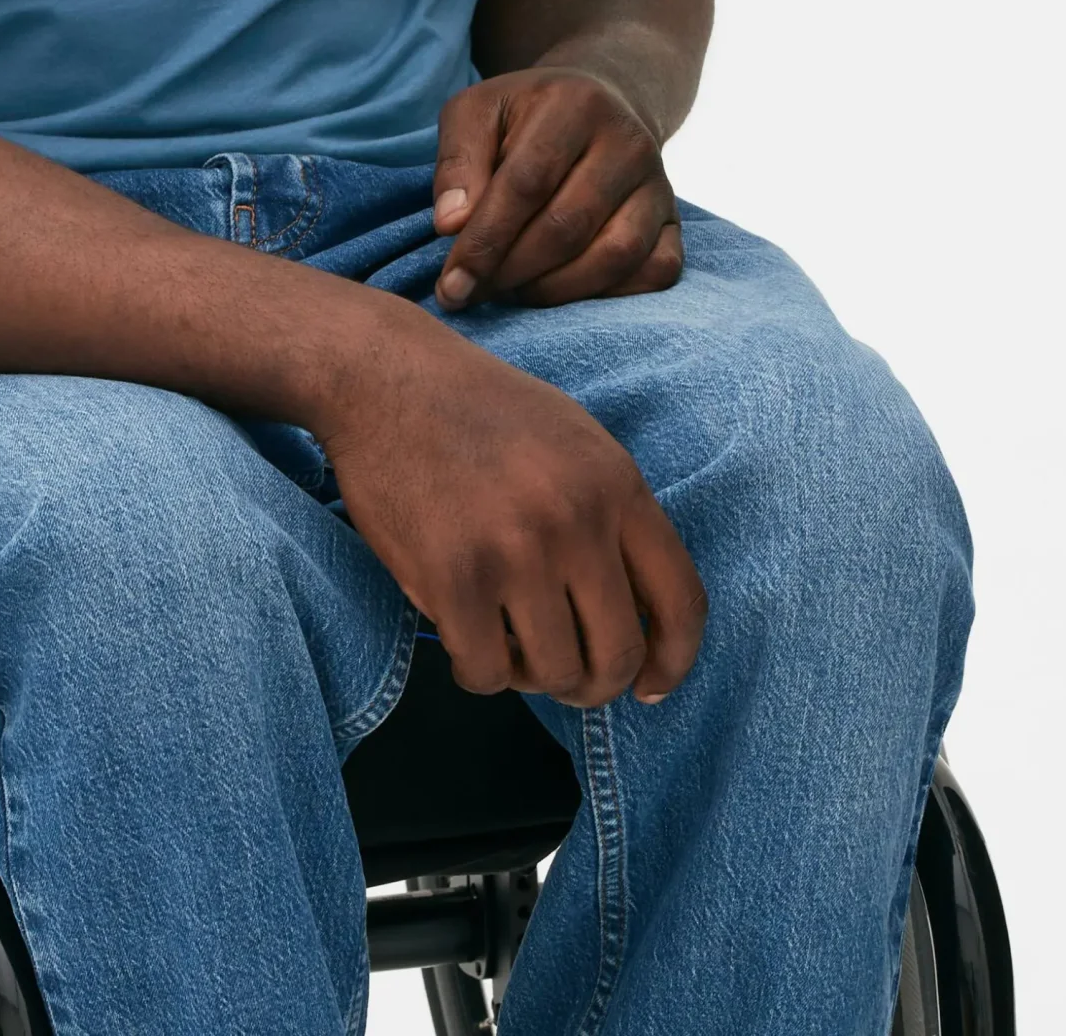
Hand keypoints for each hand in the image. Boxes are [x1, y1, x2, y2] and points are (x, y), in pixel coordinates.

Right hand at [318, 307, 706, 703]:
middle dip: (597, 685)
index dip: (673, 661)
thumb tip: (641, 613)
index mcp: (616, 484)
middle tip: (567, 678)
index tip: (651, 687)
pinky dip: (478, 673)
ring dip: (534, 678)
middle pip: (620, 655)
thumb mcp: (574, 439)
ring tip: (507, 647)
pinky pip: (486, 672)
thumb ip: (612, 515)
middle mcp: (576, 520)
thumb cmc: (478, 410)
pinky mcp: (454, 577)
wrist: (383, 377)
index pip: (683, 602)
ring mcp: (516, 551)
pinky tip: (465, 642)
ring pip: (556, 674)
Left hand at [434, 67, 682, 309]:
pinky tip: (564, 291)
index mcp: (574, 104)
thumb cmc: (526, 114)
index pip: (527, 183)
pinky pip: (654, 272)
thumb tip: (452, 226)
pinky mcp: (675, 220)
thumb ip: (457, 161)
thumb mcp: (477, 113)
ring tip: (511, 291)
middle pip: (567, 226)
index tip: (451, 283)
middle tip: (471, 293)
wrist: (601, 100)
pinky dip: (608, 295)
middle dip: (511, 271)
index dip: (485, 239)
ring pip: (613, 256)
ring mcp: (659, 184)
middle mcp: (628, 142)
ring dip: (554, 290)